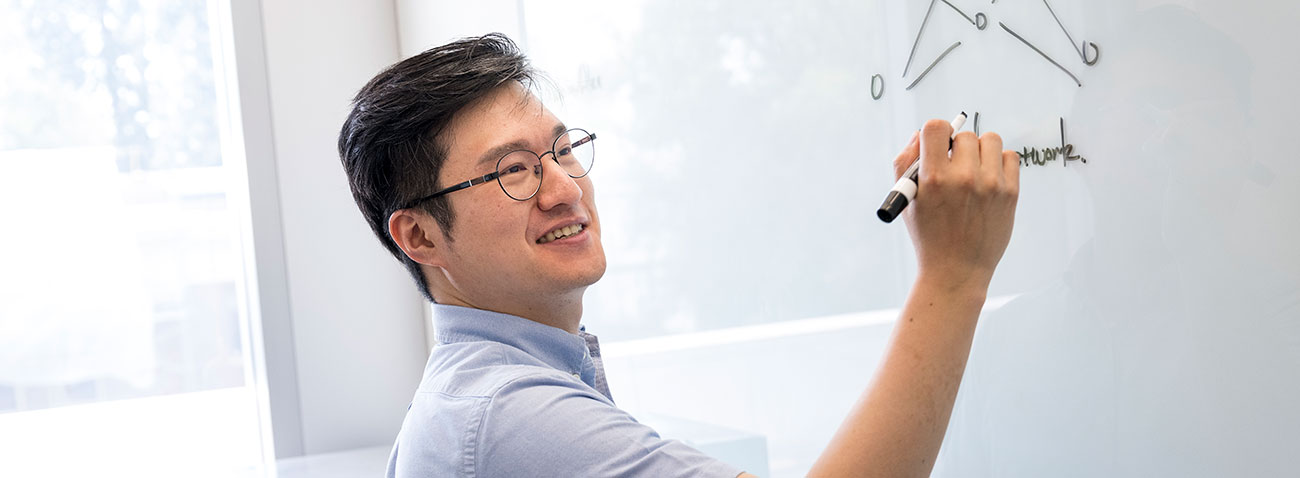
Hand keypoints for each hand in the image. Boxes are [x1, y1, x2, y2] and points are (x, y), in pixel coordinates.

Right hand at [892, 119, 1019, 291]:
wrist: (957, 270)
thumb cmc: (928, 234)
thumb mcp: (906, 199)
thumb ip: (906, 161)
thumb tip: (921, 134)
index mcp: (933, 178)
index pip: (936, 128)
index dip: (935, 133)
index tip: (937, 146)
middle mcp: (964, 178)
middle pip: (965, 135)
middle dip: (957, 147)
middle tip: (954, 167)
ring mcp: (991, 185)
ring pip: (990, 140)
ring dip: (980, 150)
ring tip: (973, 170)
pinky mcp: (1010, 193)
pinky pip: (1010, 156)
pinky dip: (999, 162)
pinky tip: (988, 178)